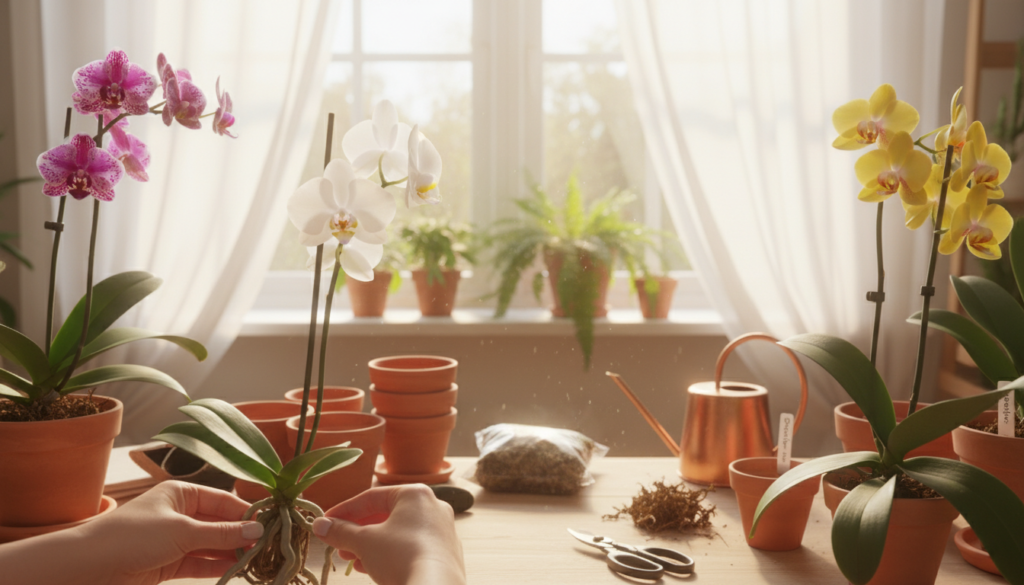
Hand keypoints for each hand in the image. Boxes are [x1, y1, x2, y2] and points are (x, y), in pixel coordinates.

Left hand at [0, 481, 264, 584]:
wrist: (88, 569)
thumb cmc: (132, 537)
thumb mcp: (182, 531)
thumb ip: (222, 534)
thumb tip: (259, 531)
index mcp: (182, 493)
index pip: (224, 500)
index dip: (248, 512)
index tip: (273, 524)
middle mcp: (181, 513)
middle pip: (221, 523)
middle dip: (243, 534)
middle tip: (271, 546)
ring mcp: (176, 540)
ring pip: (213, 545)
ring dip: (234, 552)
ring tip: (260, 560)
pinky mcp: (170, 564)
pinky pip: (202, 562)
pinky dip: (219, 566)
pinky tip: (239, 569)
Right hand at [312, 484, 465, 584]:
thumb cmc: (400, 555)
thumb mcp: (364, 542)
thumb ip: (341, 532)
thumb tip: (319, 526)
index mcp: (415, 494)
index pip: (372, 497)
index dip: (344, 511)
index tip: (326, 523)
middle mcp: (433, 507)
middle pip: (385, 515)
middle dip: (358, 531)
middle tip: (338, 544)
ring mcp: (441, 531)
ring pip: (398, 533)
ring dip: (371, 545)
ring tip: (351, 559)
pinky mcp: (445, 554)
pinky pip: (411, 548)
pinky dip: (389, 554)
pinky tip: (370, 568)